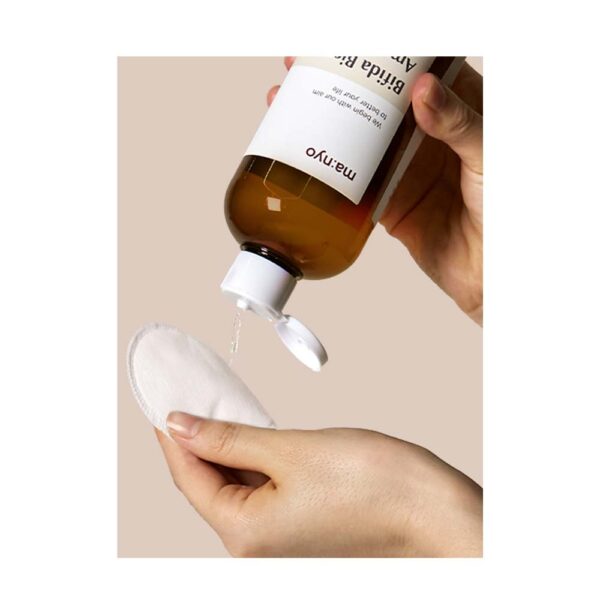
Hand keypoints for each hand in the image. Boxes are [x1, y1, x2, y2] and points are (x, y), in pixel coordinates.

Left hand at [157, 412, 482, 556]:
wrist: (433, 510)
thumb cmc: (376, 485)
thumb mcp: (290, 450)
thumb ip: (229, 439)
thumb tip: (182, 427)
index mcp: (245, 533)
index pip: (188, 477)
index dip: (171, 436)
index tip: (163, 403)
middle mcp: (257, 545)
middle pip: (208, 484)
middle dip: (195, 441)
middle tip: (188, 398)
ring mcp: (278, 537)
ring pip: (233, 485)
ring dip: (224, 448)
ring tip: (215, 410)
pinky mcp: (297, 523)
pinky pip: (258, 489)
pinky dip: (249, 459)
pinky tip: (248, 435)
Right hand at [268, 58, 482, 324]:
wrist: (491, 274)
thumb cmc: (505, 212)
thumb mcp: (488, 155)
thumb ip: (458, 121)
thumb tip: (422, 90)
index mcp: (458, 111)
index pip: (417, 71)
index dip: (386, 55)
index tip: (355, 44)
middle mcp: (427, 136)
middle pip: (378, 100)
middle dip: (343, 81)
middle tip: (308, 66)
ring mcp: (404, 169)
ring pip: (359, 137)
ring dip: (326, 120)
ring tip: (291, 102)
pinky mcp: (388, 202)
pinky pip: (354, 181)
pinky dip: (329, 169)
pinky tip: (305, 154)